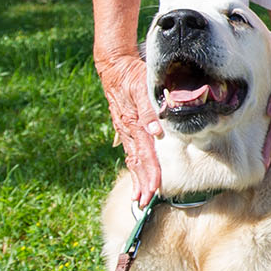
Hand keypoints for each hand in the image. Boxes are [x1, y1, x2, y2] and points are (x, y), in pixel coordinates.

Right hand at [96, 51, 162, 203]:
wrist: (114, 67)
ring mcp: (124, 130)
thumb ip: (149, 109)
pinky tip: (138, 176)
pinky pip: (130, 151)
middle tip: (145, 203)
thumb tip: (156, 131)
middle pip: (137, 161)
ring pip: (132, 158)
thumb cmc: (132, 75)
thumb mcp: (142, 87)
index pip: (145, 153)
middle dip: (142, 183)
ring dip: (138, 178)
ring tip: (140, 197)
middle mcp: (127, 130)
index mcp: (133, 123)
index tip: (155, 189)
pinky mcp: (124, 127)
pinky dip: (134, 166)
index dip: (151, 172)